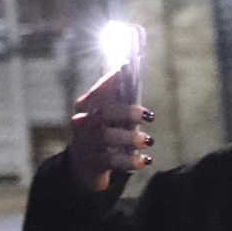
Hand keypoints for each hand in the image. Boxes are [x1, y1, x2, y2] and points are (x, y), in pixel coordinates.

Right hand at [65, 66, 151, 192]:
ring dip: (130, 138)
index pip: (98, 91)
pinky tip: (145, 160)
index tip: (128, 69)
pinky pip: (112, 161)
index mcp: (85, 106)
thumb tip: (126, 65)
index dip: (112, 81)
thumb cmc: (103, 131)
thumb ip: (116, 94)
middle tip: (150, 116)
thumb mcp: (109, 114)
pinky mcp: (93, 163)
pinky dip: (130, 161)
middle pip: (103, 114)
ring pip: (106, 137)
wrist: (83, 165)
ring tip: (149, 140)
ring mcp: (85, 143)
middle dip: (127, 112)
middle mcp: (82, 122)